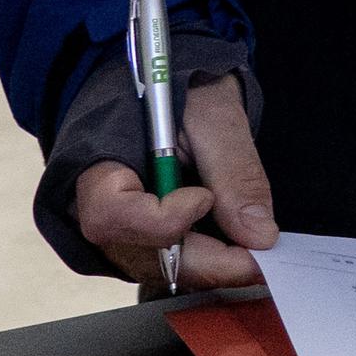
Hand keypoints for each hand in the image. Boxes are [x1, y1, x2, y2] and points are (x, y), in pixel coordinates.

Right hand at [70, 75, 274, 289]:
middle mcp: (96, 207)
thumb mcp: (215, 115)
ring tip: (252, 248)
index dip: (162, 220)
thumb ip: (233, 173)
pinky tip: (237, 246)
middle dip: (204, 260)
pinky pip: (169, 265)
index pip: (111, 215)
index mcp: (99, 164)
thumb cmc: (184, 89)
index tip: (205, 198)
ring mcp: (118, 228)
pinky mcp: (141, 238)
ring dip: (210, 264)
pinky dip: (207, 260)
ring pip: (157, 268)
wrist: (174, 87)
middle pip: (138, 255)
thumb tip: (258, 235)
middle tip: (259, 254)